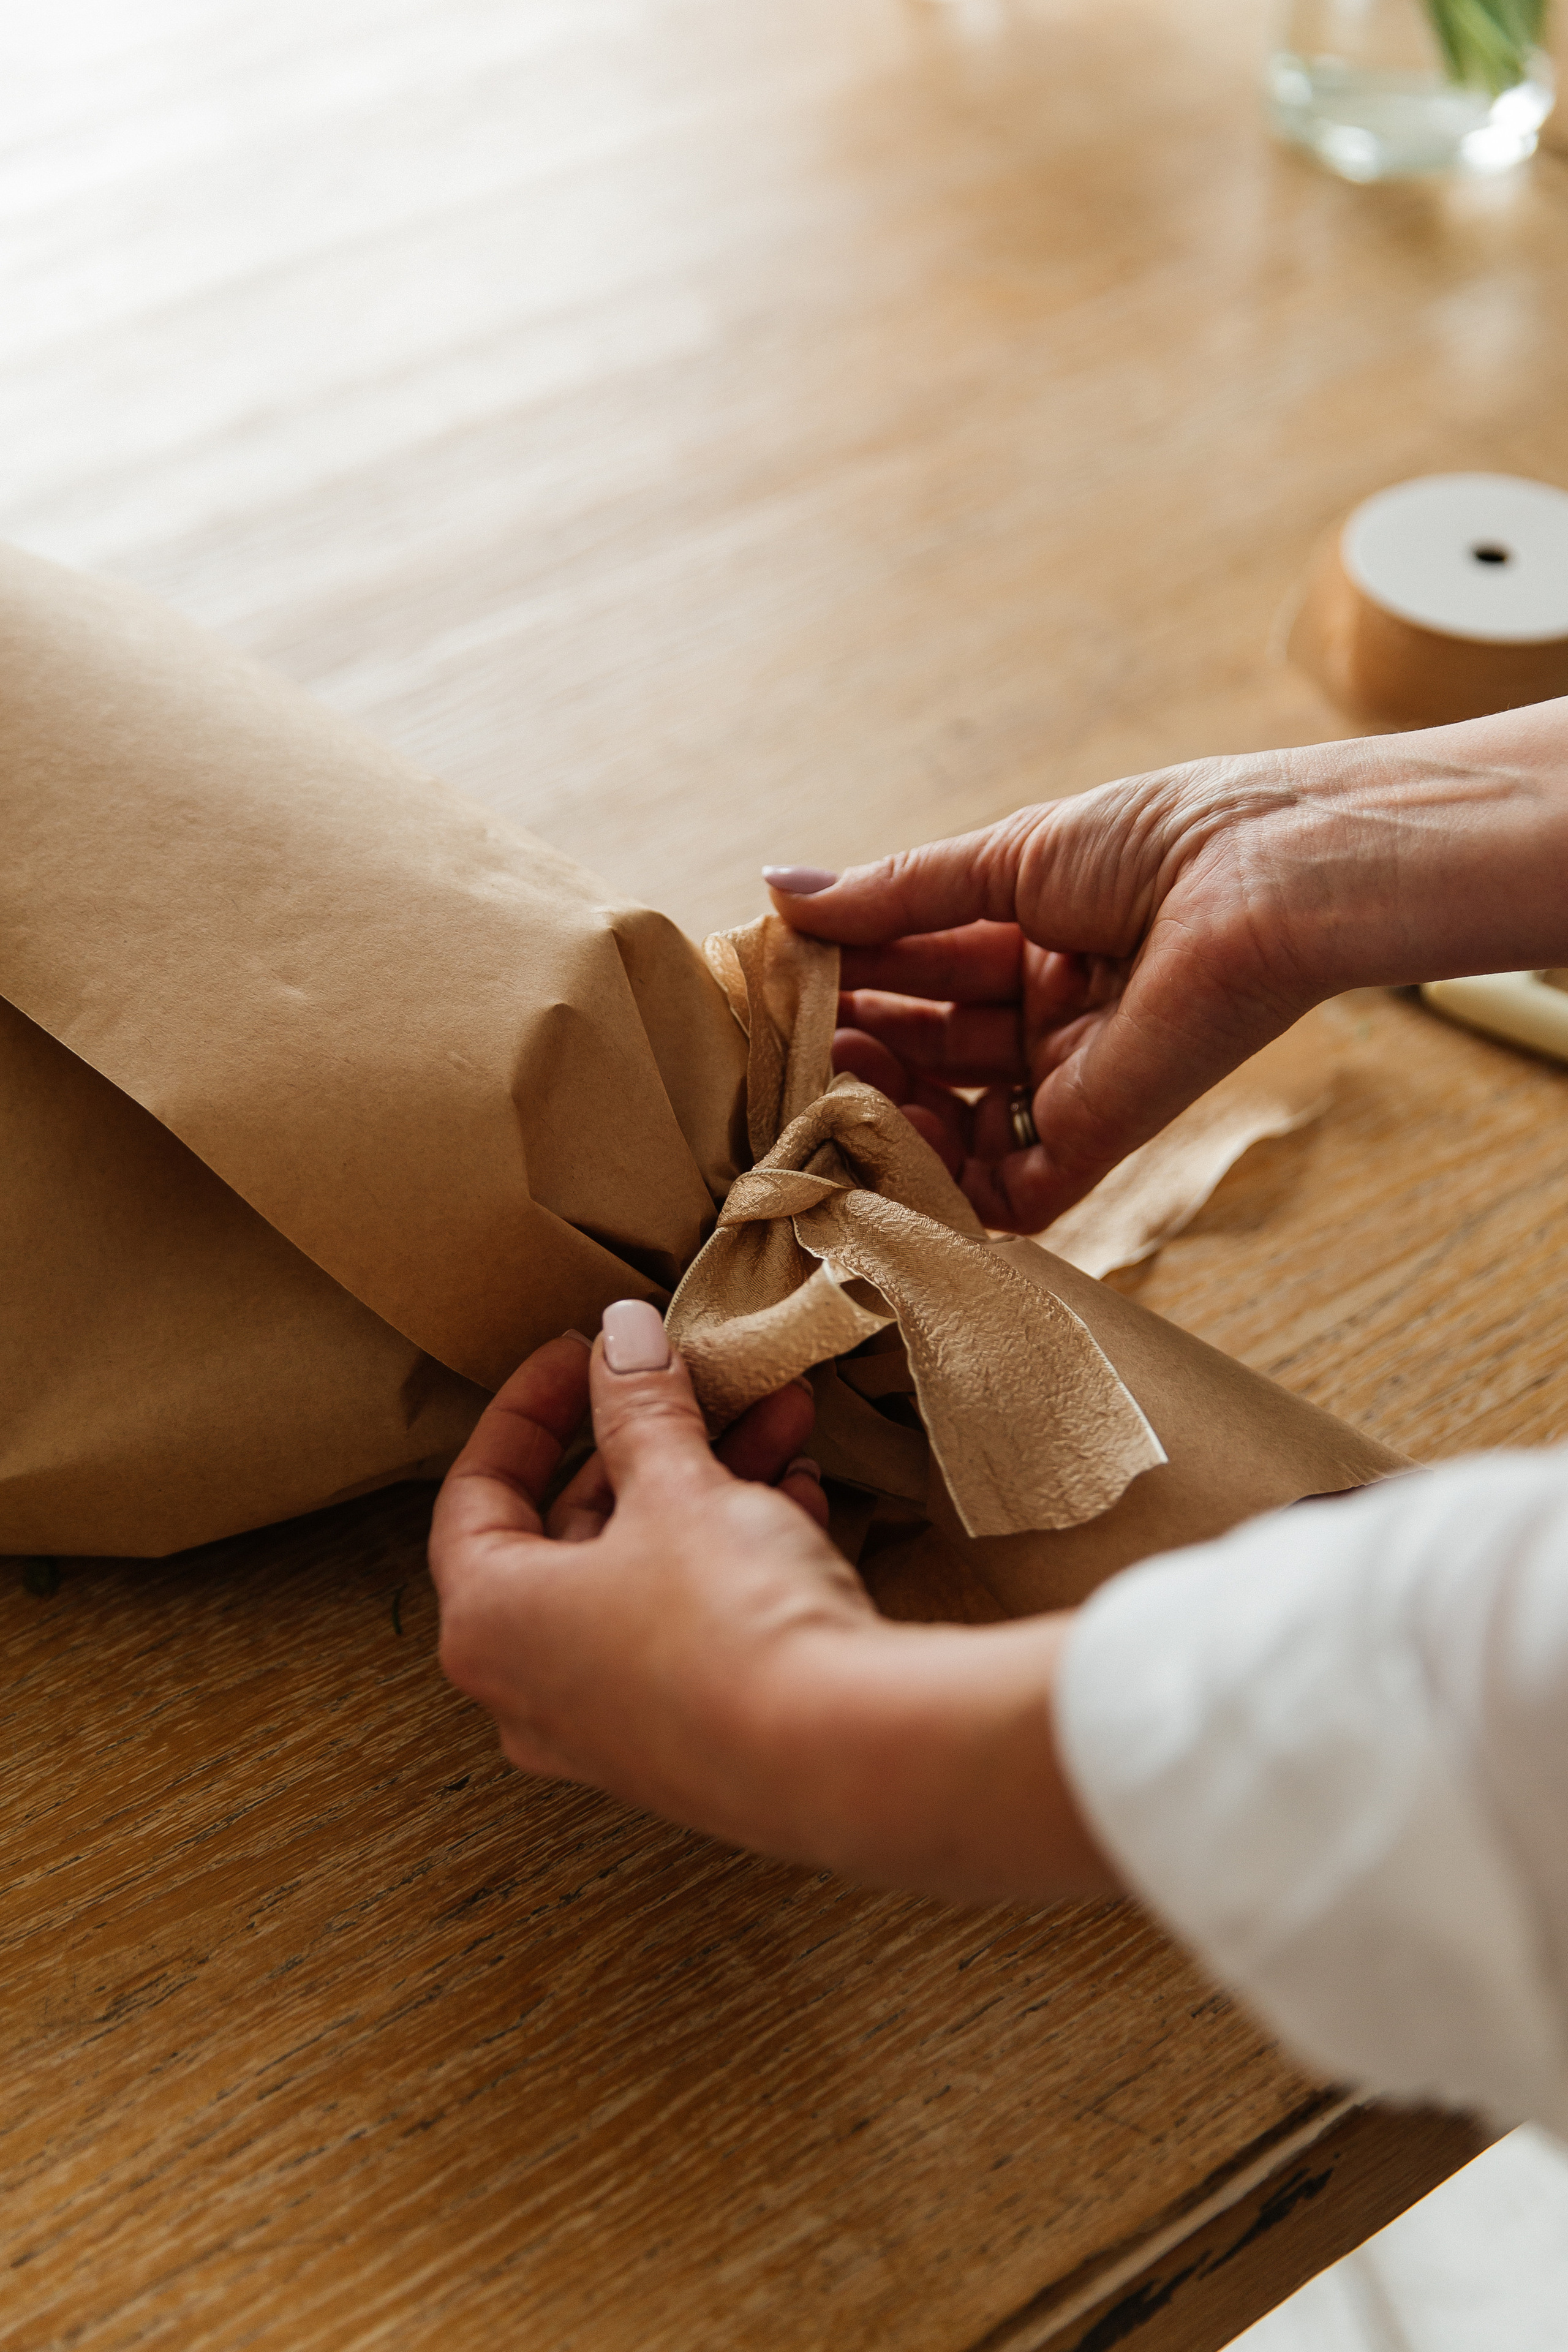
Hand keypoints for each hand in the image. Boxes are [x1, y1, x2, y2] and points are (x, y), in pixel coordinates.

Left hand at [429, 1304, 1115, 1905]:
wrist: (841, 1758)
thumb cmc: (724, 1618)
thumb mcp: (676, 1484)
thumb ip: (640, 1405)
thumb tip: (621, 1334)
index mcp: (491, 1621)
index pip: (477, 1490)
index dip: (530, 1405)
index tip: (584, 1349)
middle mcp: (533, 1686)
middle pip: (574, 1529)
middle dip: (651, 1439)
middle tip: (698, 1375)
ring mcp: (614, 1725)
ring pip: (648, 1571)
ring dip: (713, 1482)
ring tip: (783, 1416)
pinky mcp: (695, 1740)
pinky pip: (698, 1624)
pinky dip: (740, 1553)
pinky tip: (805, 1491)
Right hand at [767, 700, 1567, 1229]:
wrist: (1258, 879)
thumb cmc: (1156, 841)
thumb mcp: (1005, 858)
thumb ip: (892, 893)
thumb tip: (775, 889)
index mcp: (1029, 944)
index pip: (910, 974)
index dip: (843, 982)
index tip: (774, 984)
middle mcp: (1042, 1021)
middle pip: (918, 1051)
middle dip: (849, 1047)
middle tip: (788, 1043)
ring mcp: (1062, 1087)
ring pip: (942, 1125)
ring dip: (876, 1107)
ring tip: (824, 1081)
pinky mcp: (1087, 1143)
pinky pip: (994, 1188)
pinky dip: (931, 1179)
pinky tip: (873, 1142)